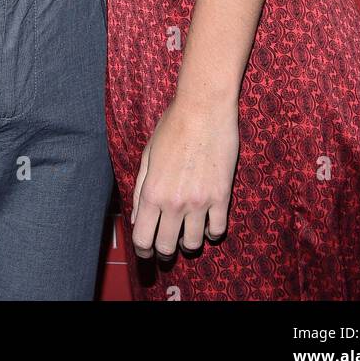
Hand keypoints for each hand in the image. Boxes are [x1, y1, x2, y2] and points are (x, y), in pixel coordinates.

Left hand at [130, 100, 237, 259]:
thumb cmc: (173, 125)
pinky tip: (209, 225)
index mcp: (152, 191)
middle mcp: (174, 202)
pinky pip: (218, 230)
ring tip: (188, 235)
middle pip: (166, 247)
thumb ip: (140, 190)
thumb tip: (137, 219)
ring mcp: (199, 201)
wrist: (204, 108)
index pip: (143, 239)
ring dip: (189, 243)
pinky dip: (213, 233)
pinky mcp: (222, 196)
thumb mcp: (148, 155)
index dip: (143, 251)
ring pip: (194, 244)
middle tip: (167, 247)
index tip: (147, 252)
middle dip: (164, 251)